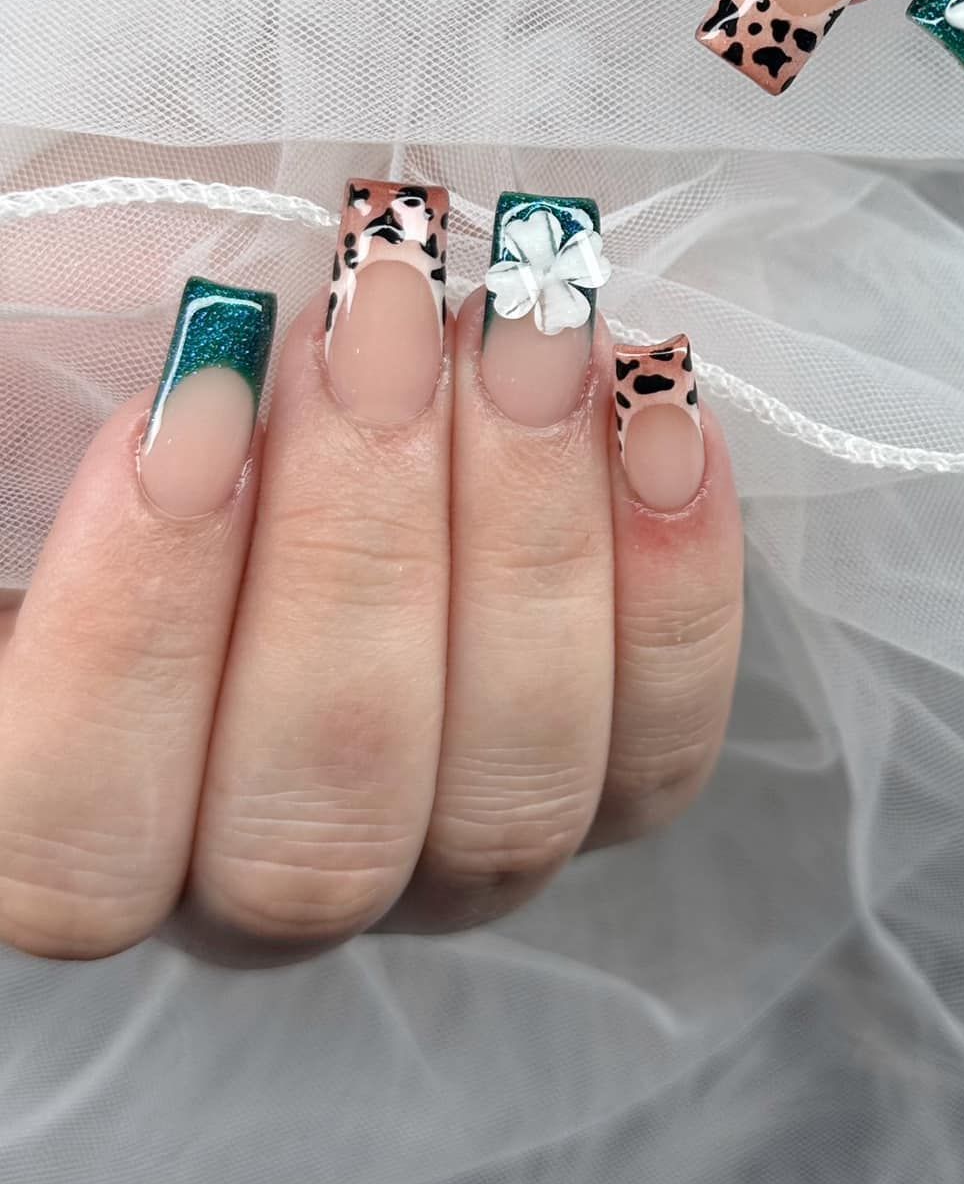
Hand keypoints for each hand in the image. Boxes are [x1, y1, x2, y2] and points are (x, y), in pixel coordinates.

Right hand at [0, 186, 739, 962]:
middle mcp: (257, 865)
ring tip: (530, 331)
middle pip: (312, 829)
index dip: (135, 635)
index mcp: (80, 797)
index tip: (187, 410)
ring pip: (505, 796)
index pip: (69, 835)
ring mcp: (449, 841)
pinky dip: (674, 584)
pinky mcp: (606, 780)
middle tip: (382, 318)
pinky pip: (657, 744)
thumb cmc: (180, 343)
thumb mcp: (81, 336)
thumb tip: (171, 391)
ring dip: (529, 540)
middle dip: (357, 549)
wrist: (361, 324)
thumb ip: (94, 406)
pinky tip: (663, 415)